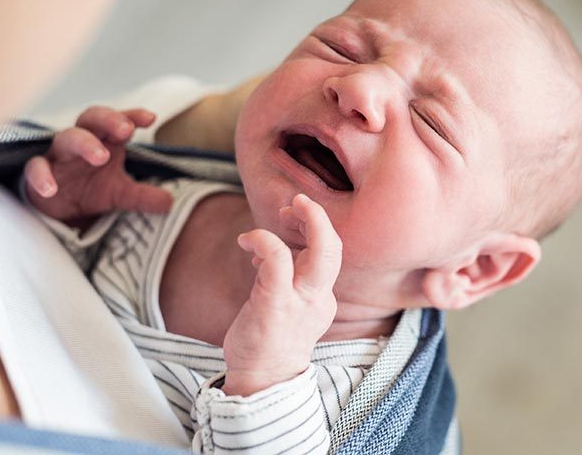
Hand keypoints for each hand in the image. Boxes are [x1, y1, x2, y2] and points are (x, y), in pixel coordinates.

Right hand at [24, 106, 171, 224]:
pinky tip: (51, 189)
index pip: (119, 121)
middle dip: (109, 120)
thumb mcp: (120, 194)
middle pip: (91, 118)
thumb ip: (143, 196)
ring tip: (101, 156)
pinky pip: (35, 167)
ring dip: (84, 143)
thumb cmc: (90, 189)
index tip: (150, 118)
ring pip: (66, 138)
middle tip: (126, 130)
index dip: (132, 115)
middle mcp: (81, 142)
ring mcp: (58, 156)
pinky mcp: (36, 173)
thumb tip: (170, 203)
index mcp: (104, 141)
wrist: (57, 210)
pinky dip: (41, 176)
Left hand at [222, 194, 341, 395]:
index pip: (329, 253)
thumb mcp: (285, 305)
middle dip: (320, 217)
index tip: (292, 218)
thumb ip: (283, 276)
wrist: (260, 381)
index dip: (313, 228)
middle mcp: (318, 298)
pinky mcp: (276, 305)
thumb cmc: (269, 341)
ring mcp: (300, 302)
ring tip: (281, 213)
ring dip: (304, 220)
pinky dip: (264, 239)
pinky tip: (247, 240)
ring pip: (319, 252)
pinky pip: (278, 260)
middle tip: (299, 200)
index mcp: (321, 297)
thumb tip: (268, 248)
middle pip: (335, 249)